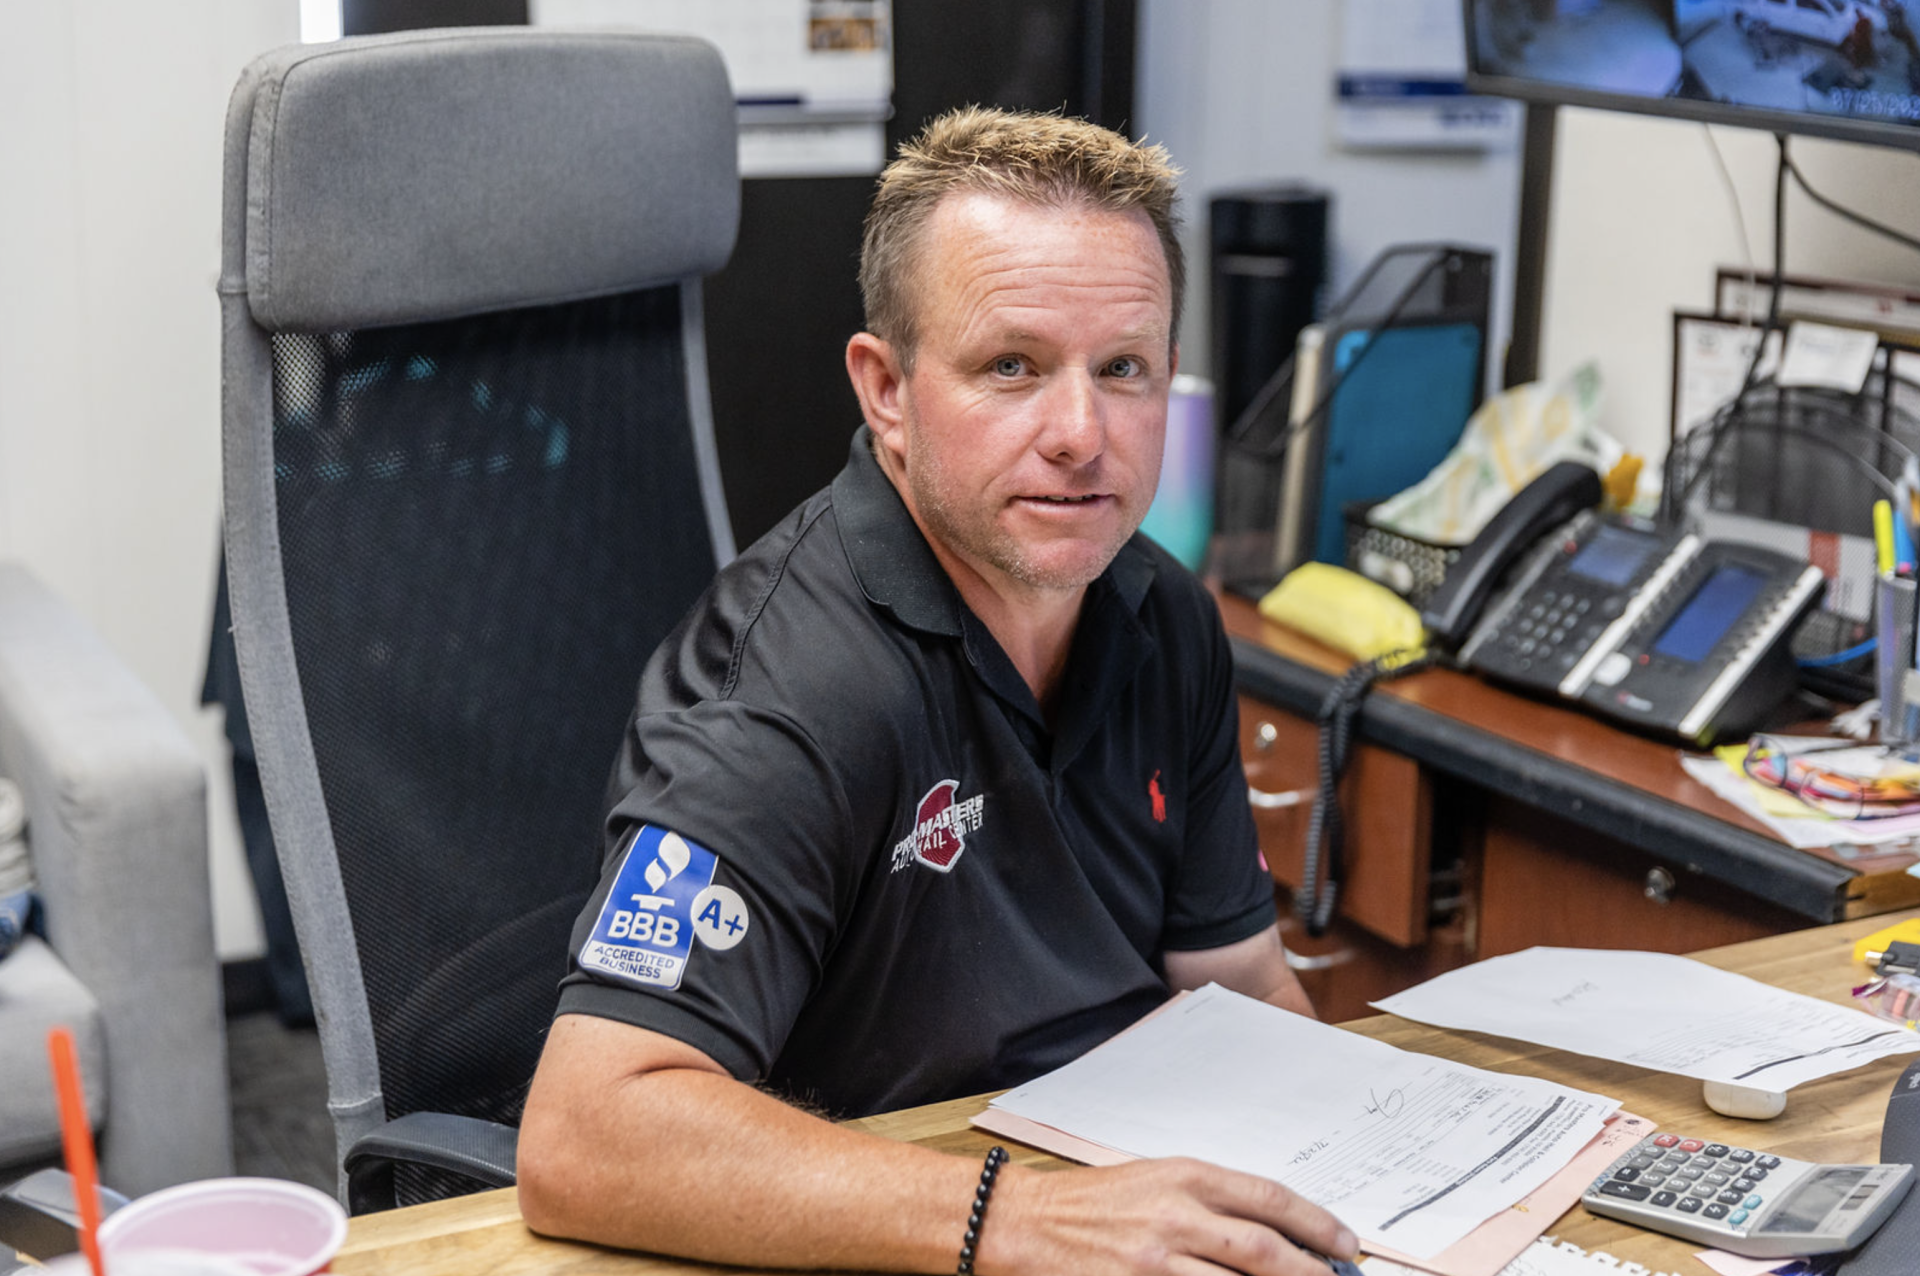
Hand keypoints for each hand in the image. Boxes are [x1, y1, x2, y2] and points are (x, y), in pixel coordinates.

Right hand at [981, 1156, 1358, 1275]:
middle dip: (1311, 1273)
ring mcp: (1155, 1262)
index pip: (1269, 1200)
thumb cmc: (1093, 1202)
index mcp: (1185, 1177)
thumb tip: (1276, 1231)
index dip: (1317, 1225)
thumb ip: (1212, 1201)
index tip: (1346, 1246)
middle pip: (1264, 1250)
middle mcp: (1175, 1217)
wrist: (1024, 1223)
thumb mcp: (1157, 1180)